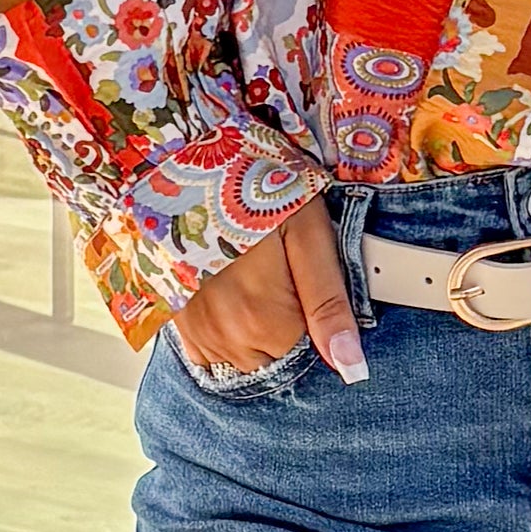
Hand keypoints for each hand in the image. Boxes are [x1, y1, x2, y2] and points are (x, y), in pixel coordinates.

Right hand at [178, 192, 366, 381]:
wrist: (188, 164)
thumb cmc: (256, 190)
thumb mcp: (308, 236)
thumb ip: (328, 305)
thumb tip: (352, 367)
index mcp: (266, 322)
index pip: (311, 358)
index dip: (320, 328)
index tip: (310, 289)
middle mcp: (227, 338)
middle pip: (278, 362)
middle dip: (290, 332)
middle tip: (284, 278)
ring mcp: (199, 334)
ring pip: (246, 363)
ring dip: (259, 337)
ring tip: (258, 283)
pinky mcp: (178, 325)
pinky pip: (211, 358)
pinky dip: (228, 339)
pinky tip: (234, 299)